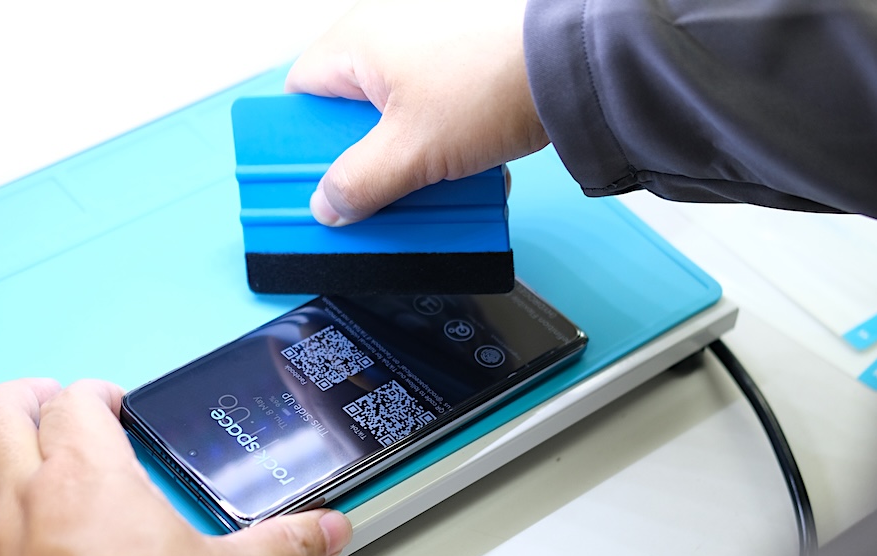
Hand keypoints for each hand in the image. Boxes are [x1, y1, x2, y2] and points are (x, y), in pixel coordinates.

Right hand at [287, 0, 546, 225]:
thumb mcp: (411, 151)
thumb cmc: (495, 76)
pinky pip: (441, 110)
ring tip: (431, 182)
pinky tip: (465, 167)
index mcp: (356, 40)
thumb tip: (329, 203)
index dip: (301, 143)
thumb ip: (359, 183)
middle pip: (351, 111)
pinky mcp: (470, 60)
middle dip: (367, 159)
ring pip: (400, 115)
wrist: (576, 61)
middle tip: (377, 192)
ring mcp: (432, 43)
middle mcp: (388, 31)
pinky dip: (448, 141)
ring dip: (412, 157)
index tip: (312, 180)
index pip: (301, 95)